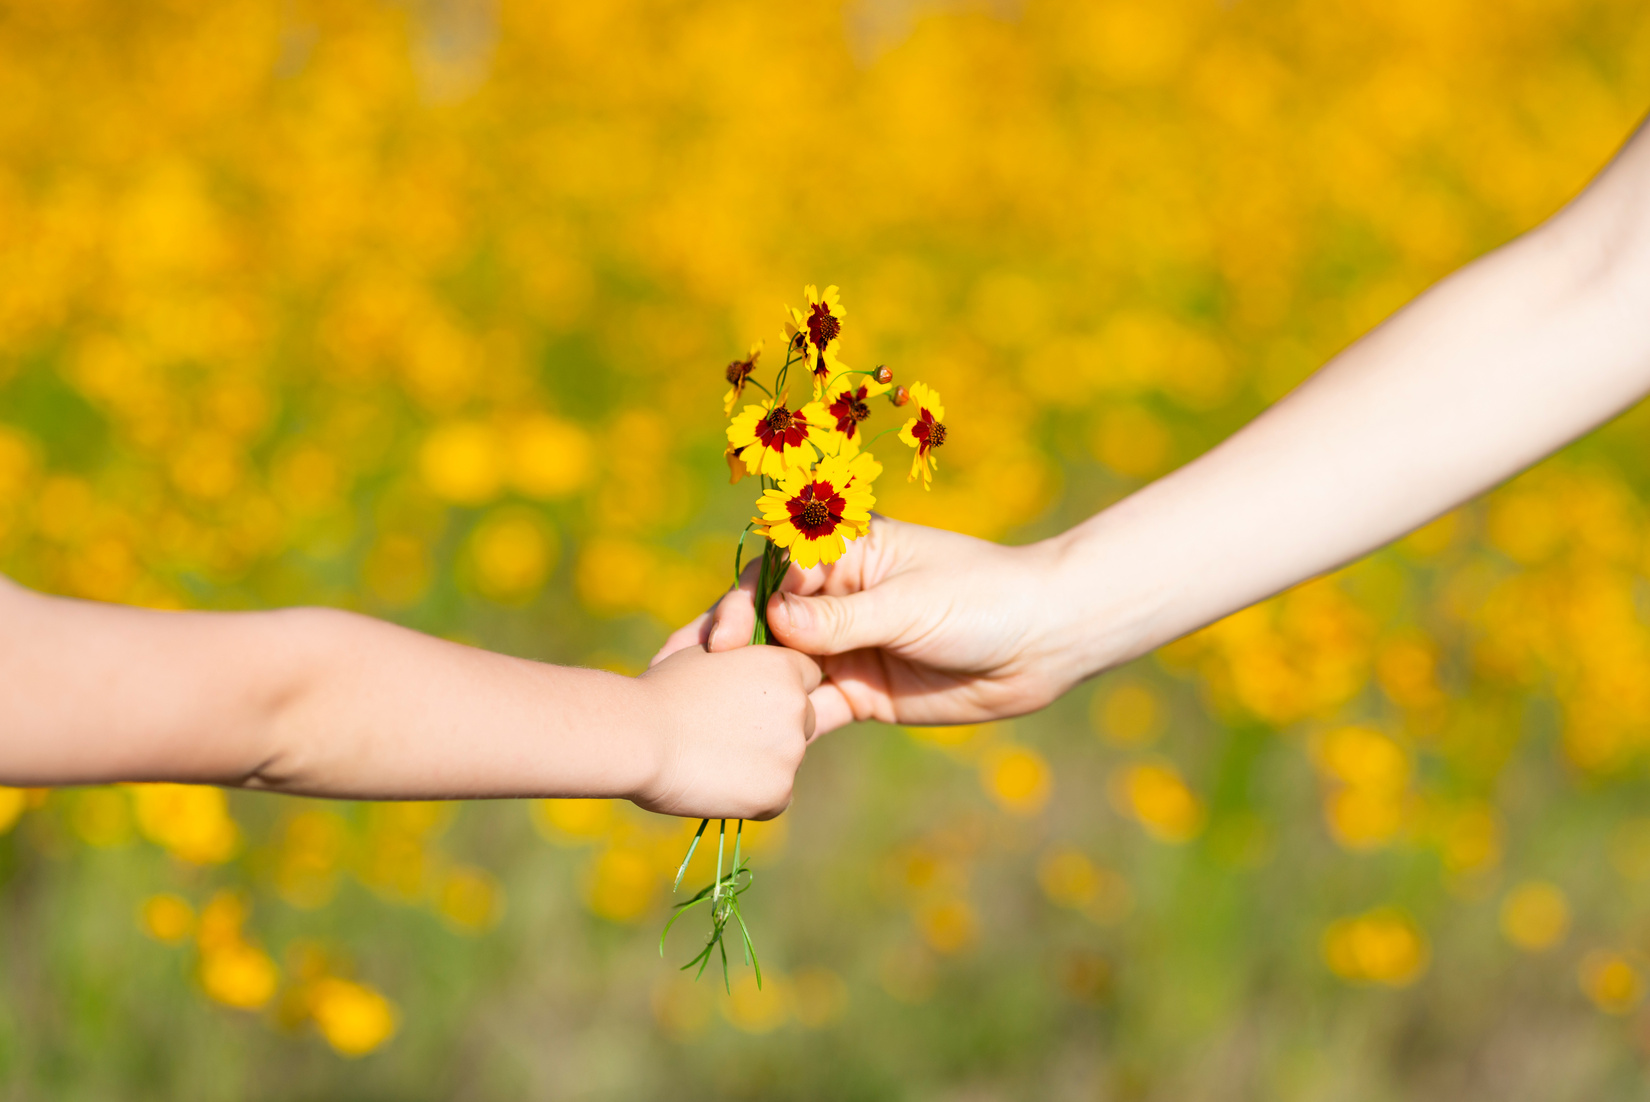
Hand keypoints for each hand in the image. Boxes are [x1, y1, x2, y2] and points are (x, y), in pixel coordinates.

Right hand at [630, 644, 820, 819]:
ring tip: (713, 759)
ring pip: (788, 760)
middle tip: (729, 733)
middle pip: (805, 719)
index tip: (749, 700)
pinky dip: (751, 796)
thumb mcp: (707, 656)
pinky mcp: (777, 793)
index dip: (778, 688)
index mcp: (784, 666)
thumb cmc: (662, 690)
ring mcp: (790, 753)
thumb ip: (743, 661)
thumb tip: (749, 670)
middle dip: (778, 727)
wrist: (638, 736)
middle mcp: (797, 707)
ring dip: (762, 762)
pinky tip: (716, 784)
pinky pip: (774, 797)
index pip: (806, 676)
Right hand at [652, 516, 1084, 736]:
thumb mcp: (910, 604)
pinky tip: (749, 741)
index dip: (742, 603)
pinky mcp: (857, 693)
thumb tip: (774, 624)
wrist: (1043, 644)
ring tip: (698, 712)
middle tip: (683, 672)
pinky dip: (782, 721)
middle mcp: (835, 599)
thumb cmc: (983, 599)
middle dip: (726, 644)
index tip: (723, 636)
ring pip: (780, 665)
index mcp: (846, 553)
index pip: (776, 573)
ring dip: (744, 686)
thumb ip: (841, 620)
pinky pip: (808, 707)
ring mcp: (844, 646)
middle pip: (766, 620)